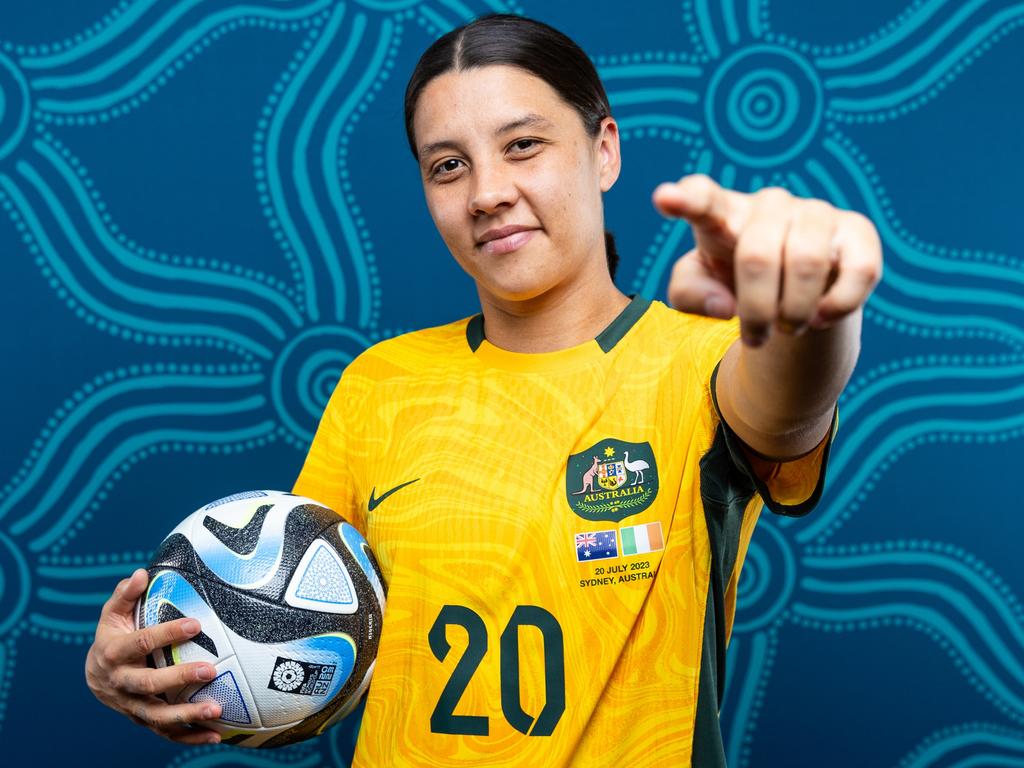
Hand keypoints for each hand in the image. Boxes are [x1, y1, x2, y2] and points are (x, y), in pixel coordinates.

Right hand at [85, 568, 222, 743]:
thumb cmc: (113, 636)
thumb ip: (125, 594)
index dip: (166, 634)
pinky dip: (190, 737)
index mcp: (114, 653)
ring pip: (157, 716)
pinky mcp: (142, 720)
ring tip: (216, 711)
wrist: (94, 676)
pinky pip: (166, 733)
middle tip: (209, 671)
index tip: (195, 624)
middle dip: (178, 679)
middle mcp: (120, 682)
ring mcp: (131, 705)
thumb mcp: (112, 614)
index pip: (141, 642)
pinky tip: (216, 735)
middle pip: (148, 684)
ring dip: (186, 716)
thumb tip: (141, 573)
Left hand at [652, 175, 881, 345]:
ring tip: (789, 327)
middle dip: (756, 312)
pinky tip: (821, 316)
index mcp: (722, 215)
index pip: (703, 198)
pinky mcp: (857, 231)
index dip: (686, 200)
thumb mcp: (698, 293)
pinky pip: (859, 270)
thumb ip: (690, 296)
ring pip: (807, 263)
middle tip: (755, 338)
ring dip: (794, 313)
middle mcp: (769, 205)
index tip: (664, 199)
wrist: (790, 295)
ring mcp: (815, 212)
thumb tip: (725, 305)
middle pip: (757, 257)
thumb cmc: (733, 284)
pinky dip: (837, 307)